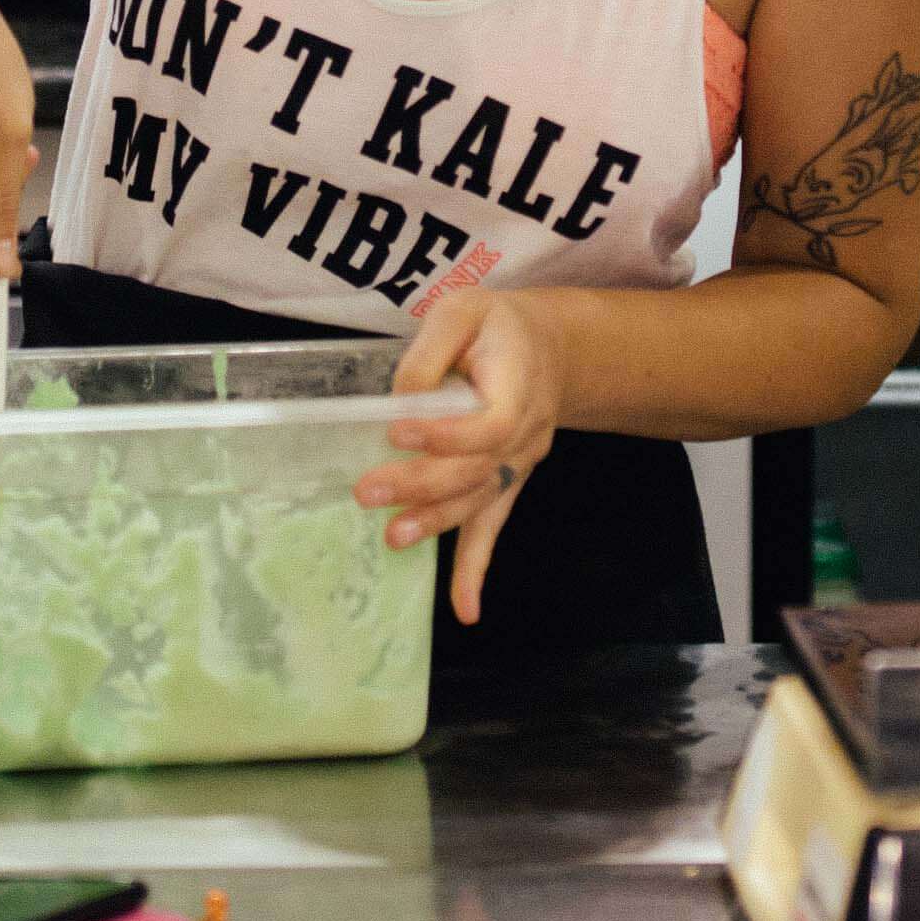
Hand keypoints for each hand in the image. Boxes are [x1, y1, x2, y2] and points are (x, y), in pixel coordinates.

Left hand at [365, 276, 567, 627]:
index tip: (395, 429)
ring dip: (439, 522)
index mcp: (519, 387)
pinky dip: (477, 569)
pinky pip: (493, 527)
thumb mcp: (464, 311)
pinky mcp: (506, 482)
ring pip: (480, 502)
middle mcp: (525, 434)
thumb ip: (431, 350)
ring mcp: (518, 464)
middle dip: (422, 485)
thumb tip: (399, 400)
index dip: (445, 434)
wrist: (550, 347)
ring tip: (395, 536)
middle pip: (477, 471)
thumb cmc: (498, 327)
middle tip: (369, 491)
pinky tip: (464, 609)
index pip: (488, 424)